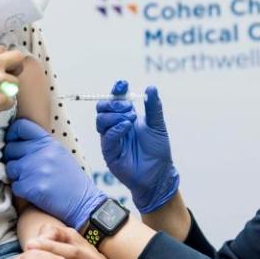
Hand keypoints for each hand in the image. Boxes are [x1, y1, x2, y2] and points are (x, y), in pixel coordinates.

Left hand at [4, 119, 106, 229]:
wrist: (83, 202)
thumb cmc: (70, 179)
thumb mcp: (59, 153)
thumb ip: (40, 145)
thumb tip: (16, 141)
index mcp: (48, 142)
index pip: (20, 126)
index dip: (12, 135)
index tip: (14, 143)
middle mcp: (42, 152)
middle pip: (10, 149)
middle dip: (14, 160)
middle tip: (26, 169)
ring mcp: (36, 169)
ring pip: (10, 168)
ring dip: (17, 176)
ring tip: (33, 181)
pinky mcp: (32, 187)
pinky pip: (15, 186)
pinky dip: (22, 191)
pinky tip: (35, 192)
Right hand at [96, 81, 178, 212]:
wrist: (159, 173)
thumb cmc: (158, 150)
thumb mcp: (157, 125)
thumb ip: (154, 107)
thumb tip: (151, 88)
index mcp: (126, 117)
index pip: (115, 100)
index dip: (117, 91)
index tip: (123, 85)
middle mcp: (116, 126)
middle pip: (102, 108)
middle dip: (114, 103)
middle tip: (129, 108)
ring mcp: (111, 139)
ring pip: (101, 120)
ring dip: (115, 116)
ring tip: (131, 119)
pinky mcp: (109, 152)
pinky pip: (106, 136)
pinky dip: (116, 128)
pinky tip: (127, 126)